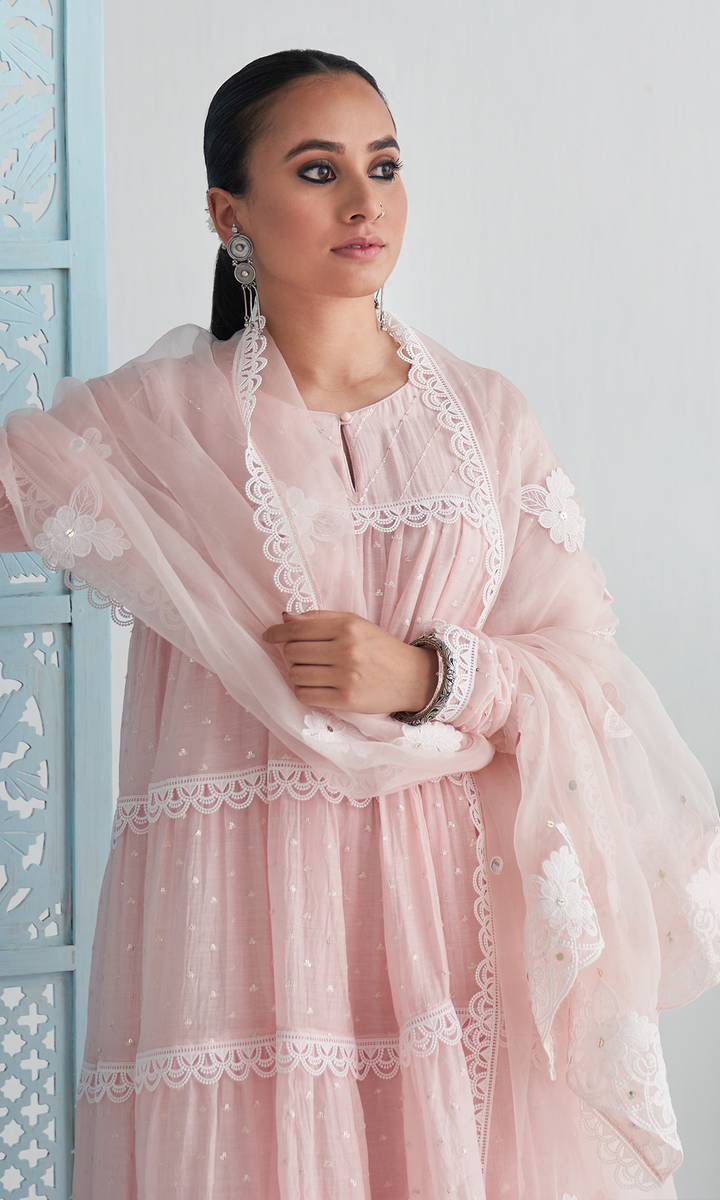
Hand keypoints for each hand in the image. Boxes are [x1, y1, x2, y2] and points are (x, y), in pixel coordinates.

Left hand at [263, 610, 437, 714]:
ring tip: (309, 671)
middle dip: (289, 653)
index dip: (276, 633)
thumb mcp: (356, 623)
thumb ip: (320, 618)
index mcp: (347, 627)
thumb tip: (285, 618)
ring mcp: (346, 677)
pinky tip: (312, 685)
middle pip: (293, 652)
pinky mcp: (346, 700)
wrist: (412, 677)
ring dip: (295, 673)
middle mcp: (346, 650)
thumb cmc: (380, 648)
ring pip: (296, 674)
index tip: (268, 636)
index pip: (298, 629)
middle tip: (299, 655)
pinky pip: (305, 695)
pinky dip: (301, 690)